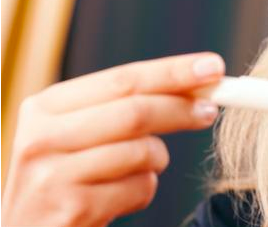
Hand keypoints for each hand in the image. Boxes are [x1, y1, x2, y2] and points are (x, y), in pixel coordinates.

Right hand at [1, 52, 224, 226]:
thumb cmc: (64, 175)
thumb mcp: (77, 131)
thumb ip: (125, 106)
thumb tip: (197, 85)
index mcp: (47, 106)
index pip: (124, 78)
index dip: (173, 71)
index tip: (212, 67)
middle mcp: (44, 137)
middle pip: (136, 111)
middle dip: (181, 109)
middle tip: (210, 110)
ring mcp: (54, 176)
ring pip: (142, 152)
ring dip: (157, 160)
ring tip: (141, 167)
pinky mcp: (73, 211)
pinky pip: (139, 189)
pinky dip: (145, 189)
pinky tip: (121, 196)